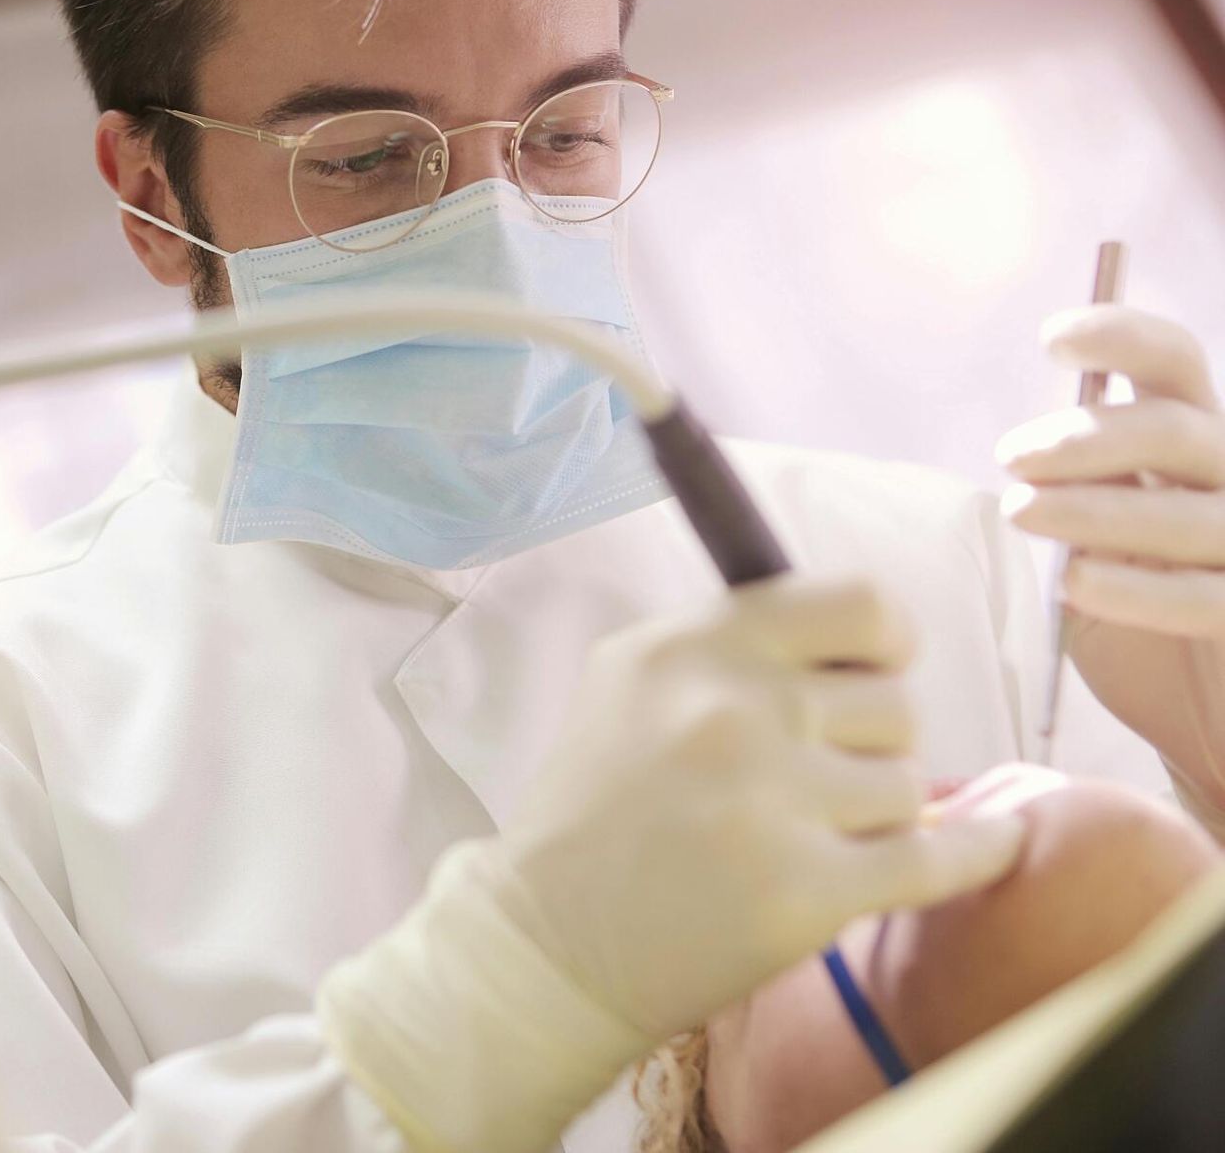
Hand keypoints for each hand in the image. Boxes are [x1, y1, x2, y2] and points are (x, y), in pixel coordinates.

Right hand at [317, 576, 1023, 1152]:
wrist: (548, 941)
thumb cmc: (596, 805)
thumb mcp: (631, 680)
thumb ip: (735, 642)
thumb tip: (865, 632)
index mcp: (694, 647)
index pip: (859, 605)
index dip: (885, 639)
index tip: (876, 668)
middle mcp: (735, 710)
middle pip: (894, 703)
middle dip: (867, 743)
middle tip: (808, 780)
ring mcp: (773, 802)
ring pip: (907, 784)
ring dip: (873, 814)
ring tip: (800, 836)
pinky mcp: (806, 891)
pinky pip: (938, 858)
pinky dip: (978, 851)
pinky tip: (997, 842)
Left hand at [998, 307, 1224, 808]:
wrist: (1195, 719)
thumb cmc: (1137, 621)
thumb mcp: (1093, 547)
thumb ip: (1075, 496)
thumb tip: (1031, 454)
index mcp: (1191, 446)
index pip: (1173, 365)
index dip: (1122, 337)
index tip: (1054, 338)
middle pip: (1173, 429)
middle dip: (1085, 437)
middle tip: (1012, 458)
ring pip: (1188, 511)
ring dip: (1095, 507)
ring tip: (1023, 513)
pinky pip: (1207, 596)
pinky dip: (1138, 588)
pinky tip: (1076, 584)